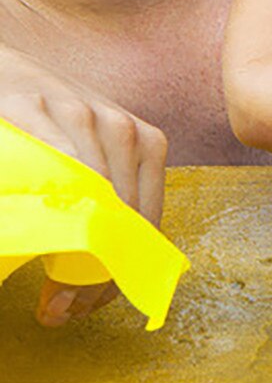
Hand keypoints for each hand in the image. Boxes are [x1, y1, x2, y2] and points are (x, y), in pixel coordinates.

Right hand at [0, 60, 167, 326]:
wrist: (8, 70)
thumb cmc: (51, 124)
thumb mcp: (90, 158)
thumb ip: (108, 199)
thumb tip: (115, 271)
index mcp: (145, 142)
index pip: (148, 219)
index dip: (125, 270)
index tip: (90, 305)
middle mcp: (123, 128)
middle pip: (126, 218)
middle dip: (100, 277)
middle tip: (63, 312)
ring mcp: (82, 116)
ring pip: (94, 202)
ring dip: (75, 263)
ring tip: (51, 301)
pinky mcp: (37, 109)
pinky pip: (57, 167)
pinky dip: (51, 214)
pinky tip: (40, 241)